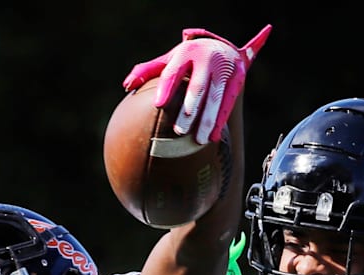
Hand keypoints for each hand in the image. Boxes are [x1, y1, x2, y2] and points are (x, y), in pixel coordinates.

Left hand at [122, 24, 271, 143]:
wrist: (221, 45)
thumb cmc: (187, 59)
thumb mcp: (168, 59)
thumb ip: (147, 71)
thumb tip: (126, 86)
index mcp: (185, 53)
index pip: (173, 72)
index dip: (166, 88)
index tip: (158, 105)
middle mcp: (206, 58)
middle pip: (197, 88)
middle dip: (189, 110)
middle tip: (179, 131)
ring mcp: (223, 68)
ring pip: (215, 98)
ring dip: (207, 120)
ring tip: (198, 140)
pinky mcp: (237, 77)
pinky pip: (228, 102)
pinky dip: (220, 120)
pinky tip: (213, 137)